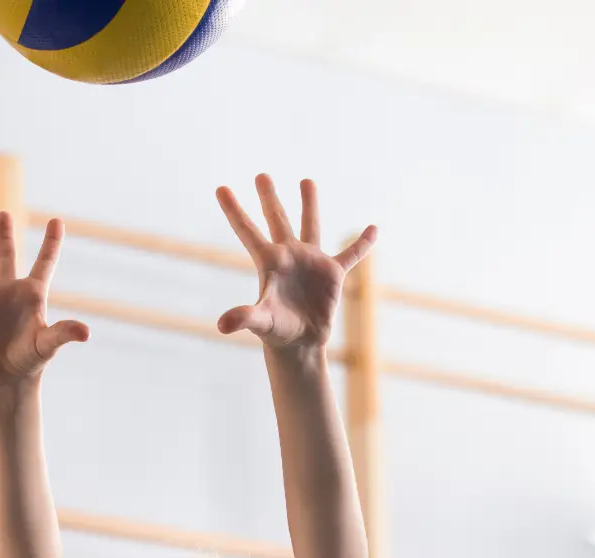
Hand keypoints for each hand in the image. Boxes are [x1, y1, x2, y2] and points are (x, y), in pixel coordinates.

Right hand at [0, 214, 88, 389]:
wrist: (6, 380)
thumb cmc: (30, 362)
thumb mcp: (47, 344)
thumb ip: (63, 333)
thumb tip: (86, 332)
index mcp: (32, 294)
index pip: (45, 262)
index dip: (51, 242)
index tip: (58, 221)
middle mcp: (8, 292)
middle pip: (7, 256)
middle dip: (5, 235)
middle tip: (3, 214)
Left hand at [216, 176, 376, 355]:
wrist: (300, 345)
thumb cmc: (276, 333)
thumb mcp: (261, 322)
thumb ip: (243, 317)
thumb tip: (222, 325)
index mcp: (269, 261)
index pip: (247, 230)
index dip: (234, 210)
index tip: (220, 188)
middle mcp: (288, 256)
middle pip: (277, 219)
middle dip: (269, 197)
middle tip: (261, 175)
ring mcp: (311, 261)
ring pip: (310, 225)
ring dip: (309, 204)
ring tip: (306, 181)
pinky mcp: (332, 274)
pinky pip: (351, 254)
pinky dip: (363, 243)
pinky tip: (374, 229)